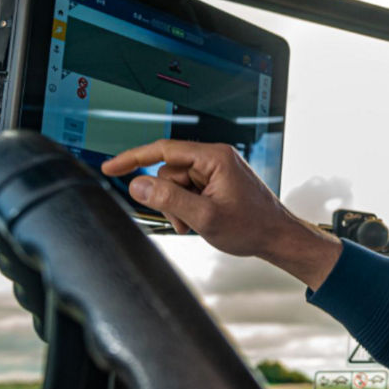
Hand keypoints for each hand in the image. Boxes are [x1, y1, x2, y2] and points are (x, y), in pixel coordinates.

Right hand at [101, 140, 341, 288]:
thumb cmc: (252, 227)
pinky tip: (201, 221)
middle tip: (183, 222)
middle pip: (169, 171)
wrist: (278, 238)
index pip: (163, 150)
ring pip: (176, 184)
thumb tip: (137, 184)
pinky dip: (188, 207)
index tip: (110, 168)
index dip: (133, 158)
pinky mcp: (218, 183)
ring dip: (178, 206)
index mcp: (215, 157)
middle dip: (168, 198)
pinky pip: (189, 191)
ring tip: (196, 224)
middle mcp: (216, 158)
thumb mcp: (204, 217)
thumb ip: (168, 199)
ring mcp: (218, 171)